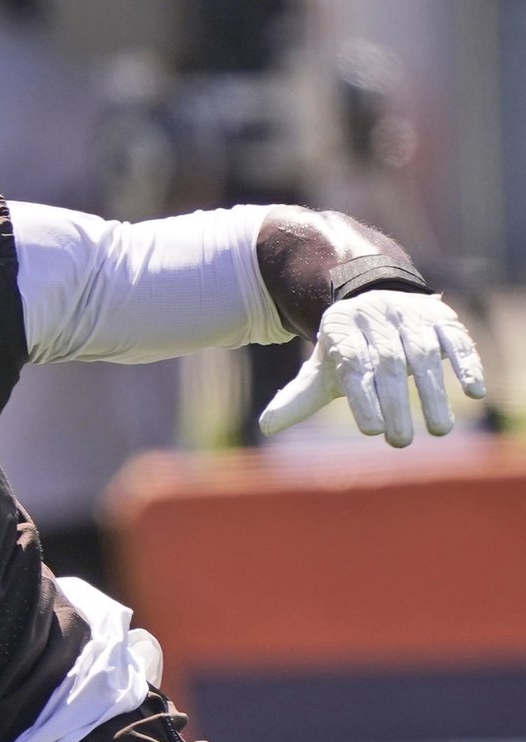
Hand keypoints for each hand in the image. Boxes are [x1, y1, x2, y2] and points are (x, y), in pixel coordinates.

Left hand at [258, 291, 485, 446]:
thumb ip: (298, 397)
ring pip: (423, 354)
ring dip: (433, 393)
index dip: (363, 397)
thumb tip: (267, 425)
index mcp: (340, 328)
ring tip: (438, 429)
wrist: (373, 300)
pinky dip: (466, 363)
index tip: (372, 430)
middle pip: (388, 364)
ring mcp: (411, 315)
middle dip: (396, 403)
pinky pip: (456, 339)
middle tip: (400, 441)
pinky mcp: (441, 316)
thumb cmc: (346, 348)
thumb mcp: (320, 369)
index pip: (353, 365)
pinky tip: (474, 392)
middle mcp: (376, 317)